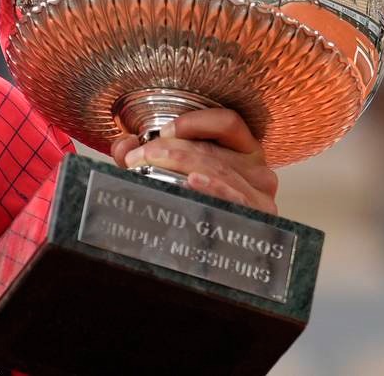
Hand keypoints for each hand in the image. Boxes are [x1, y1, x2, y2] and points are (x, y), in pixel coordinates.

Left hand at [110, 108, 278, 214]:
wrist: (219, 261)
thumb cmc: (197, 210)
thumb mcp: (173, 177)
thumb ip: (146, 157)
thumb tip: (124, 145)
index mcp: (243, 153)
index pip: (228, 123)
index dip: (194, 122)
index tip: (163, 132)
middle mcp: (257, 171)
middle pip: (212, 149)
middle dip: (169, 148)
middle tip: (137, 155)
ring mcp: (259, 196)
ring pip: (217, 169)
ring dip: (177, 164)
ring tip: (146, 165)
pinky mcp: (257, 219)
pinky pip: (233, 197)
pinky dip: (211, 187)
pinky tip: (192, 181)